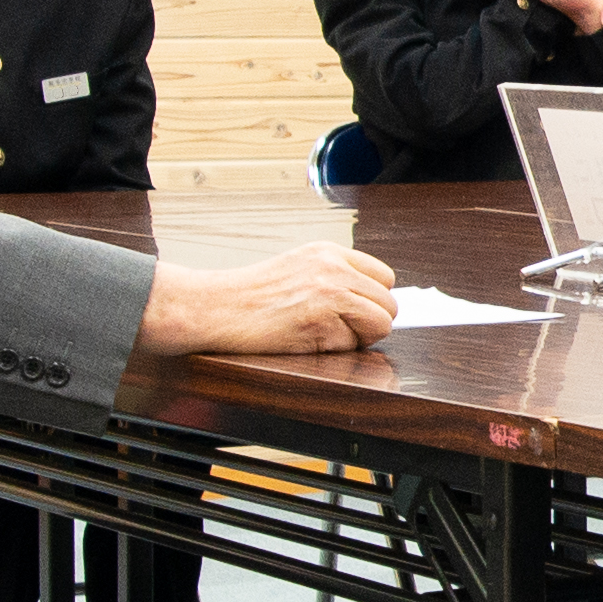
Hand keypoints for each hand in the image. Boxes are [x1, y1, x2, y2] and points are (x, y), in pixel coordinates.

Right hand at [138, 242, 398, 358]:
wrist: (214, 307)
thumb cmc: (250, 295)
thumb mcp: (297, 268)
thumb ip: (334, 278)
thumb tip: (374, 303)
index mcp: (329, 252)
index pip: (385, 277)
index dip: (374, 301)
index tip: (356, 313)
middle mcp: (333, 268)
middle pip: (388, 304)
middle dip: (370, 324)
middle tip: (338, 331)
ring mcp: (328, 293)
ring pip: (380, 324)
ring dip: (358, 338)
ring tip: (323, 336)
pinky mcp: (319, 320)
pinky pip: (351, 344)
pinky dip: (333, 349)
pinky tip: (304, 339)